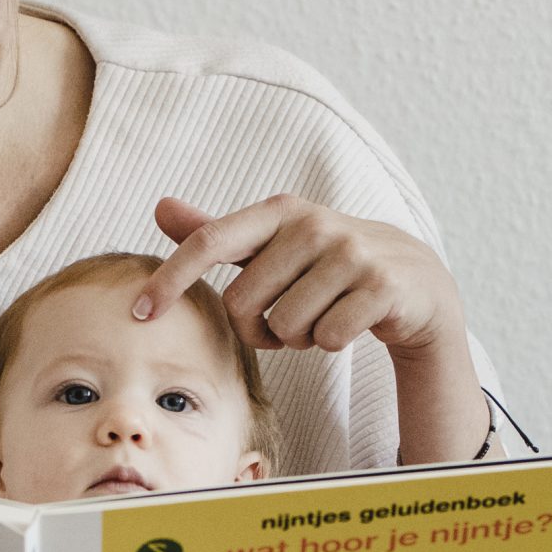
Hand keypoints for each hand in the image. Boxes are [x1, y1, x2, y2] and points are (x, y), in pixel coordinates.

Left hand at [135, 195, 464, 363]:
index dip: (171, 279)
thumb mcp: (273, 245)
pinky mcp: (382, 286)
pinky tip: (348, 324)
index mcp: (280, 211)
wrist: (413, 280)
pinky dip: (330, 344)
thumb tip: (160, 207)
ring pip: (286, 326)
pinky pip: (327, 338)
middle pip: (243, 302)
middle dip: (257, 327)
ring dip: (296, 339)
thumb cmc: (327, 265)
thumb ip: (217, 233)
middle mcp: (314, 225)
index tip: (138, 313)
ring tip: (321, 318)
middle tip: (284, 321)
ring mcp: (352, 253)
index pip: (210, 242)